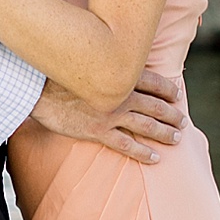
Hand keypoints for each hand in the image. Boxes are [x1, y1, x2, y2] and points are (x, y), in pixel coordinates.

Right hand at [29, 67, 185, 164]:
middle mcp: (120, 94)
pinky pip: (127, 145)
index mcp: (119, 74)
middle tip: (182, 120)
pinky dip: (143, 152)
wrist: (37, 88)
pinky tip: (155, 158)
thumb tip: (112, 62)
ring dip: (164, 132)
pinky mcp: (98, 131)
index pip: (153, 80)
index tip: (177, 94)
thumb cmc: (58, 72)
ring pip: (146, 125)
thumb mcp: (86, 61)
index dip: (168, 88)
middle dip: (172, 113)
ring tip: (177, 138)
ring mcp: (111, 114)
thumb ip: (104, 64)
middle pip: (155, 105)